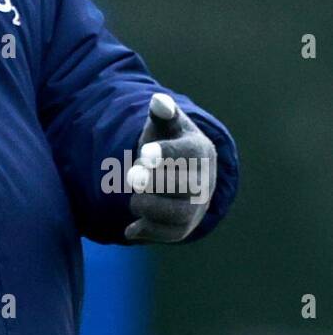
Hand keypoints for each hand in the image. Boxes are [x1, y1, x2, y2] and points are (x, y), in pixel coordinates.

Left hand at [124, 93, 217, 243]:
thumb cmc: (169, 142)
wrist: (183, 173)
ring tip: (135, 196)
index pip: (186, 153)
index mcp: (199, 150)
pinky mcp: (184, 228)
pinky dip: (145, 230)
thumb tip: (158, 100)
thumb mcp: (166, 125)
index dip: (165, 154)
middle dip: (151, 181)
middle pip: (180, 185)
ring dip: (147, 205)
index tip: (145, 153)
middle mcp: (203, 181)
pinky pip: (167, 234)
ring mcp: (196, 207)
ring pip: (175, 213)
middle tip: (134, 175)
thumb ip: (163, 112)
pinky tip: (131, 226)